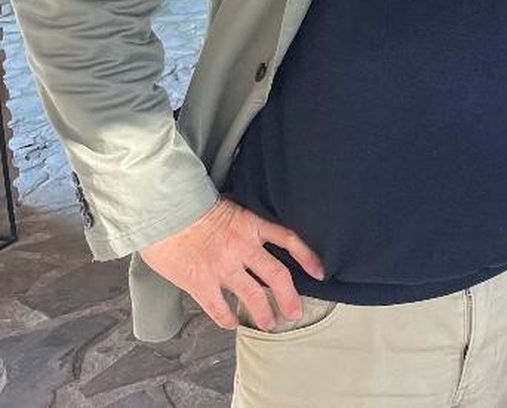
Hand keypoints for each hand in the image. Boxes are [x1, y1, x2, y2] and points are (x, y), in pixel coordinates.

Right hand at [138, 197, 323, 330]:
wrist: (163, 211)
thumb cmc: (191, 205)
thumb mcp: (228, 206)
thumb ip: (243, 223)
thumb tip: (252, 234)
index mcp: (251, 225)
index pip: (289, 240)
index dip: (308, 257)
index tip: (319, 272)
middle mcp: (243, 248)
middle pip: (276, 276)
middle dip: (289, 298)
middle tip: (295, 313)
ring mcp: (223, 267)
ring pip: (252, 296)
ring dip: (263, 313)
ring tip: (269, 324)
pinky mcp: (201, 283)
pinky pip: (220, 307)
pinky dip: (228, 318)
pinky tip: (232, 324)